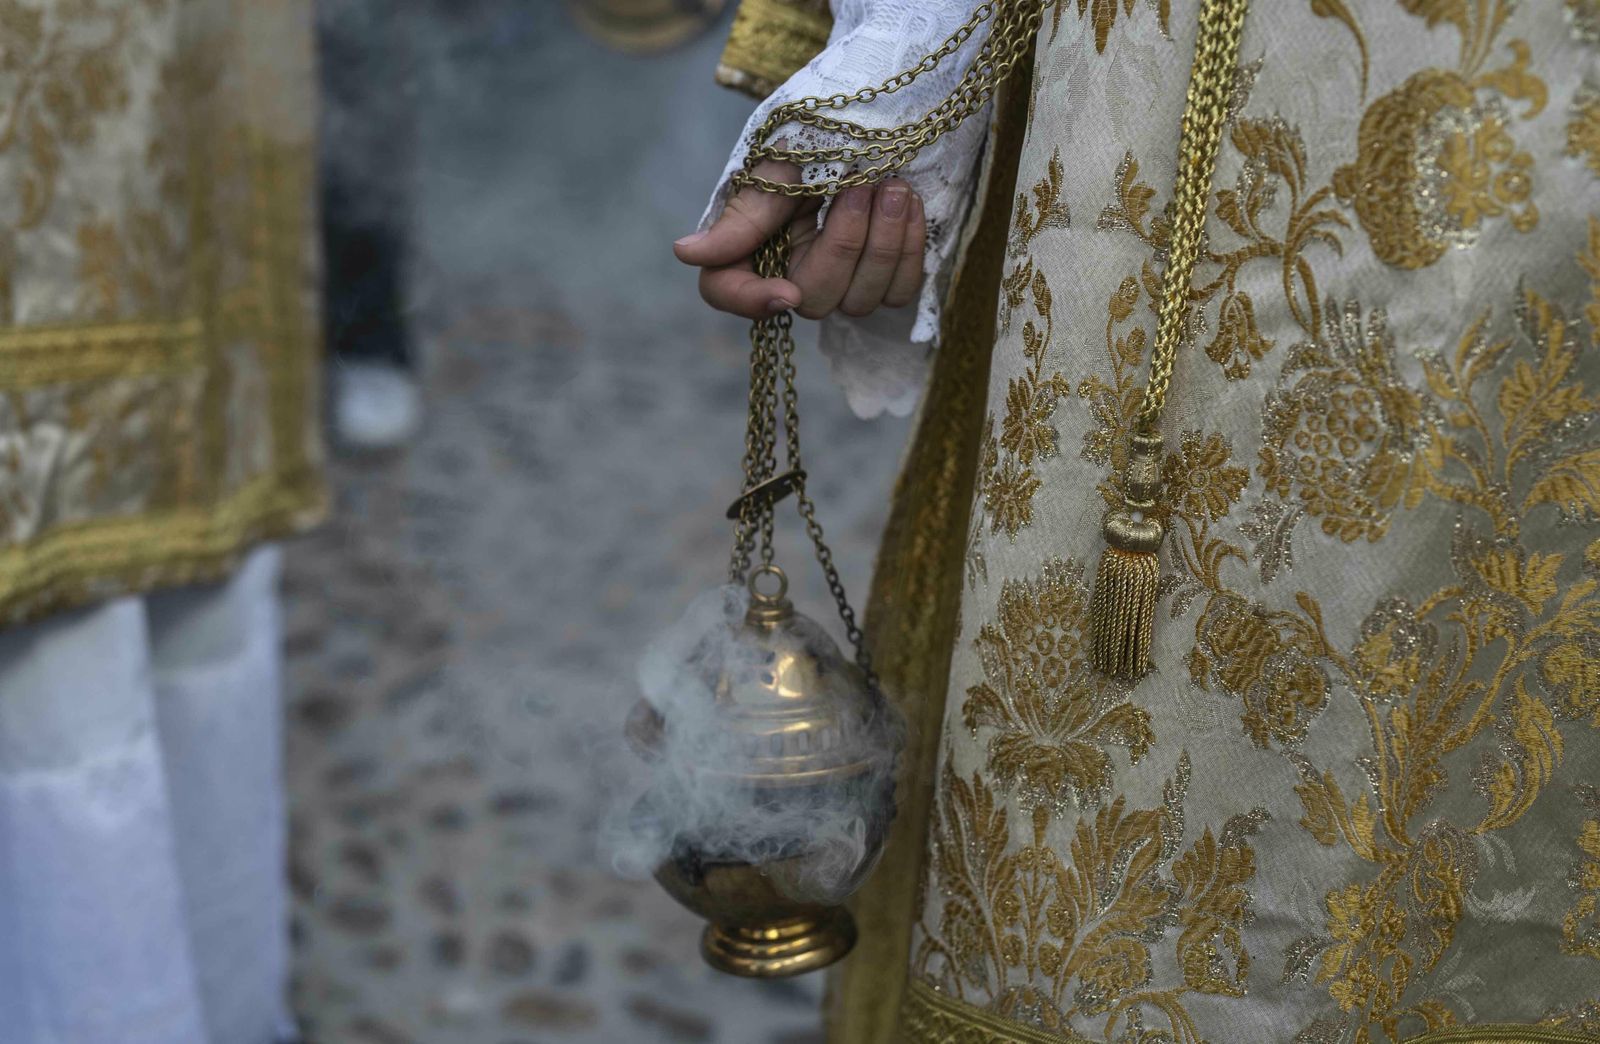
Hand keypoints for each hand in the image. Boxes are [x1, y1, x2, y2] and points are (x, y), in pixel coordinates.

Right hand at [674, 161, 925, 320]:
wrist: (871, 121)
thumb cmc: (812, 138)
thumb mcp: (773, 166)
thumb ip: (740, 216)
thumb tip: (685, 253)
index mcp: (750, 245)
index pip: (727, 291)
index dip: (752, 302)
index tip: (785, 293)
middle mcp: (791, 274)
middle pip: (813, 299)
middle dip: (845, 242)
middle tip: (861, 187)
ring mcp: (840, 284)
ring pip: (860, 301)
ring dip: (884, 242)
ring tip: (892, 186)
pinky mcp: (884, 281)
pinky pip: (899, 292)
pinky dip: (910, 249)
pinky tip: (909, 203)